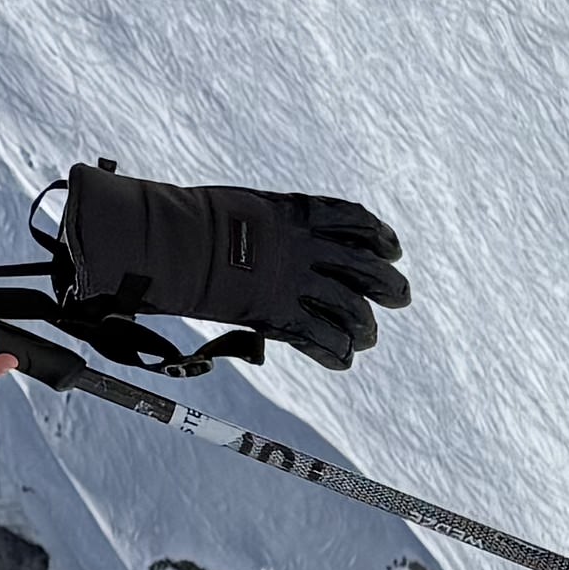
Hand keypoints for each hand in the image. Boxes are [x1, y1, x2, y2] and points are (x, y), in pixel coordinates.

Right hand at [33, 161, 409, 367]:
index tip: (391, 248)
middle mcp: (306, 246)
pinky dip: (335, 352)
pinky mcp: (278, 314)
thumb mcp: (238, 208)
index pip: (354, 219)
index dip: (378, 235)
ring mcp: (295, 281)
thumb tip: (266, 237)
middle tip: (399, 297)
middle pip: (365, 266)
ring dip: (364, 325)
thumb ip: (265, 226)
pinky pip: (320, 338)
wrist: (169, 242)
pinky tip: (343, 361)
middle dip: (387, 284)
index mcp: (297, 213)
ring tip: (368, 338)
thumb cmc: (188, 221)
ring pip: (350, 307)